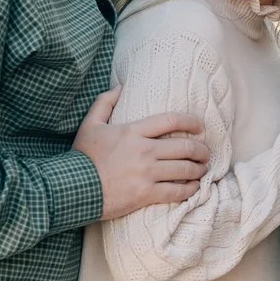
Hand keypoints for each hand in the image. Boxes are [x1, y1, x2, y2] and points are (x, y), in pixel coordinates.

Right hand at [75, 89, 208, 218]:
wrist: (73, 188)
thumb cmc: (83, 157)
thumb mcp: (90, 125)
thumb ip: (104, 102)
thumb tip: (119, 86)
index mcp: (133, 131)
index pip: (171, 120)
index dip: (191, 122)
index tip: (200, 127)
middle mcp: (144, 150)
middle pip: (185, 147)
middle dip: (201, 150)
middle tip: (206, 152)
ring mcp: (146, 173)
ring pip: (185, 169)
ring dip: (199, 169)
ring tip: (202, 170)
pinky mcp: (146, 194)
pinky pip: (177, 191)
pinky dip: (190, 189)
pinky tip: (194, 187)